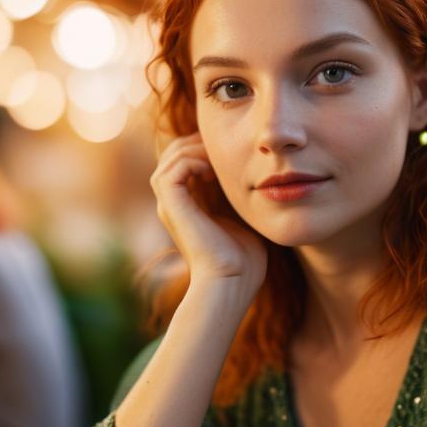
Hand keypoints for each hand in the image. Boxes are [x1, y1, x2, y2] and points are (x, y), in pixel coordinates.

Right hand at [151, 132, 266, 296]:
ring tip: (221, 156)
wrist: (232, 283)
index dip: (204, 150)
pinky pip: (174, 168)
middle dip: (199, 143)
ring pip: (171, 157)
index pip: (185, 163)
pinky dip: (194, 160)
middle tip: (225, 146)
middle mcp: (172, 204)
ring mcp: (169, 206)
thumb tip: (258, 183)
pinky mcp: (171, 207)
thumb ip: (241, 201)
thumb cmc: (244, 262)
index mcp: (186, 207)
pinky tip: (216, 171)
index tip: (230, 152)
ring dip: (197, 149)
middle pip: (173, 155)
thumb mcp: (244, 221)